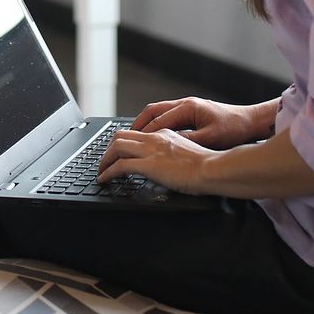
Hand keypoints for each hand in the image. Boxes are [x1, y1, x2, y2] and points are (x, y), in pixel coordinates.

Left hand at [96, 128, 214, 194]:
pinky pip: (120, 166)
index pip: (137, 134)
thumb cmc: (207, 166)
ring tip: (101, 171)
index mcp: (164, 134)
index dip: (123, 143)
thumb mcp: (187, 153)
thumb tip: (166, 166)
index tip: (118, 152)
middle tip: (104, 161)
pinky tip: (105, 179)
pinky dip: (108, 172)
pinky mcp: (148, 165)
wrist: (212, 168)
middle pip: (120, 136)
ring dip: (104, 160)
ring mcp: (150, 150)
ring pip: (116, 147)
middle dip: (108, 149)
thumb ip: (173, 155)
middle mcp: (154, 138)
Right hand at [130, 96, 272, 149]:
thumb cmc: (234, 129)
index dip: (144, 133)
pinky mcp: (191, 112)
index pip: (158, 121)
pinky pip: (166, 115)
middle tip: (125, 138)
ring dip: (144, 123)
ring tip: (133, 137)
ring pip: (157, 112)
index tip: (131, 144)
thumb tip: (168, 144)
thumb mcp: (211, 138)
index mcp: (188, 108)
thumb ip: (189, 140)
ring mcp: (187, 106)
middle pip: (152, 111)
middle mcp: (185, 104)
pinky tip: (152, 136)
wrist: (250, 121)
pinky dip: (155, 124)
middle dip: (137, 124)